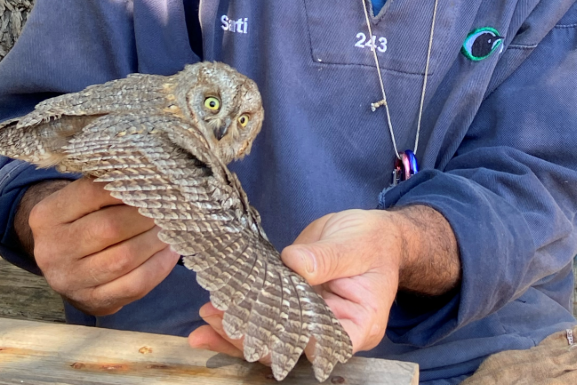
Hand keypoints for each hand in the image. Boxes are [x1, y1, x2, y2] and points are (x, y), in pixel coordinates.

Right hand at [18, 177, 178, 315]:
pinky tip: (171, 250)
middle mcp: (53, 250)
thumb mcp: (80, 199)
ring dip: (156, 239)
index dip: (130, 186)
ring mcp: (70, 281)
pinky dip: (160, 265)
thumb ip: (107, 185)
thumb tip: (152, 174)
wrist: (65, 263)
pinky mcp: (92, 302)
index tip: (155, 181)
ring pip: (125, 257)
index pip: (95, 192)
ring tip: (173, 225)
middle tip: (169, 205)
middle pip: (111, 227)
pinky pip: (135, 284)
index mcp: (47, 216)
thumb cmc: (82, 220)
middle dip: (147, 215)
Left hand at [189, 208, 404, 359]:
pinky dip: (239, 312)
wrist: (370, 231)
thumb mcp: (356, 246)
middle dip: (249, 336)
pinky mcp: (291, 302)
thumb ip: (327, 258)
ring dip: (235, 329)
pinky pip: (264, 313)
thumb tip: (295, 264)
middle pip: (288, 344)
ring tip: (204, 319)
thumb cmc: (373, 241)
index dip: (286, 341)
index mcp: (357, 326)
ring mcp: (309, 318)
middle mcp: (330, 330)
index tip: (256, 331)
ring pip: (270, 334)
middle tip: (215, 321)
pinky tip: (211, 310)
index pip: (319, 344)